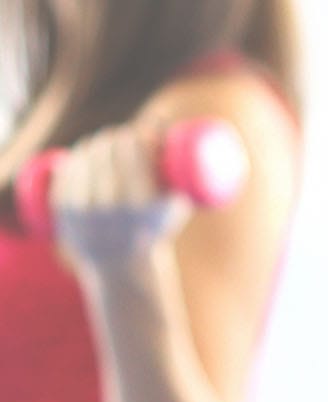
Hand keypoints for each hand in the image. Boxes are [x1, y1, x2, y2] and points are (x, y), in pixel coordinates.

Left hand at [50, 124, 189, 277]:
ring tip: (101, 144)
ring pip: (85, 162)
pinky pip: (66, 177)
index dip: (135, 137)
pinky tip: (79, 155)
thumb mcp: (174, 205)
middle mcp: (113, 208)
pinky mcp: (66, 215)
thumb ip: (175, 169)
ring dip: (94, 146)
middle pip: (109, 155)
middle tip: (120, 136)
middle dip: (114, 138)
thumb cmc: (156, 230)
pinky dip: (73, 162)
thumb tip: (161, 121)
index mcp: (144, 206)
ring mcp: (86, 212)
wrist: (124, 268)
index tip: (138, 133)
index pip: (135, 156)